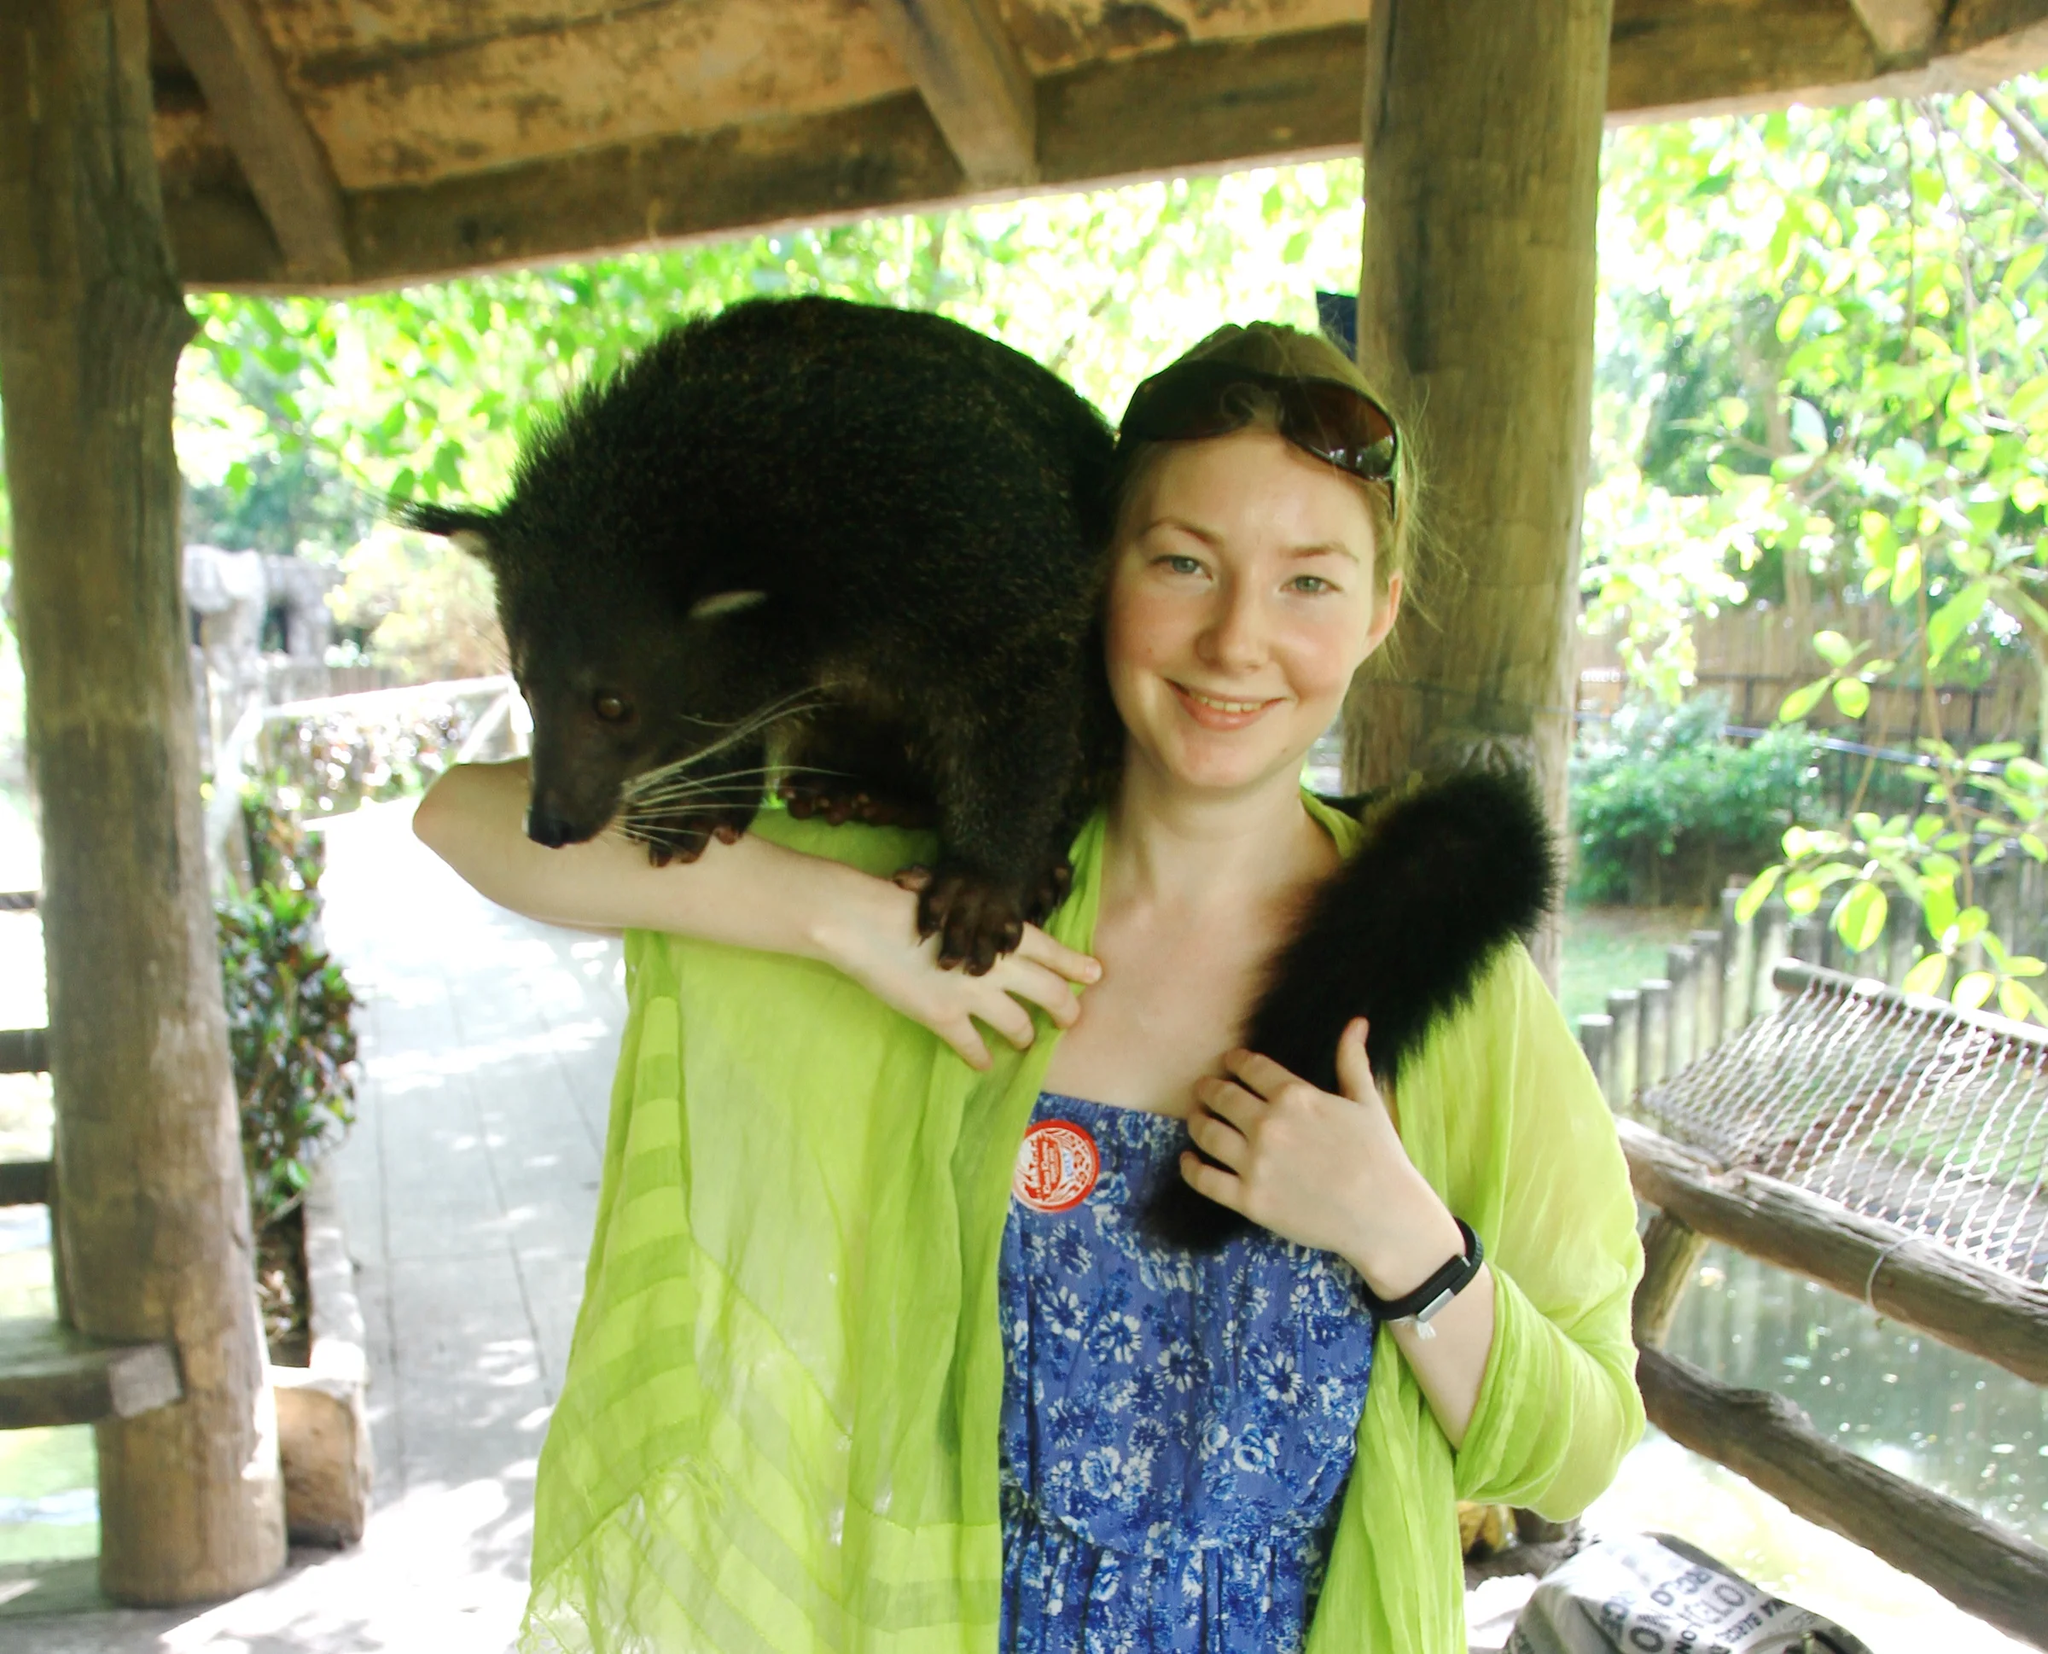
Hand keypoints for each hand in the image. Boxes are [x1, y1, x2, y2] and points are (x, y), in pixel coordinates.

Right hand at [816, 869, 1099, 1068]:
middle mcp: (996, 965)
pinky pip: (973, 1047)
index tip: (1095, 974)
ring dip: (1026, 1036)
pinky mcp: (943, 1017)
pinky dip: (981, 1058)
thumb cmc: (906, 902)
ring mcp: (971, 994)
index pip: (1051, 951)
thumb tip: (995, 937)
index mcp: (999, 931)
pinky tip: (984, 1064)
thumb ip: (981, 925)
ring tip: (1026, 1041)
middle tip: (1070, 1020)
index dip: (1075, 964)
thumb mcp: (956, 904)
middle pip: (1050, 992)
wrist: (865, 922)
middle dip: (1066, 1009)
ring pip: (1017, 1025)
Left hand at [1181, 1018, 1461, 1291]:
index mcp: (1295, 1096)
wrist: (1383, 1216)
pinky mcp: (1249, 1200)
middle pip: (1220, 1095)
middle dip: (1209, 1088)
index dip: (1235, 1061)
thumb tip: (1357, 1022)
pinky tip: (1190, 1159)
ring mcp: (1255, 1163)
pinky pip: (1203, 1179)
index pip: (1248, 1067)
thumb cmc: (1379, 1156)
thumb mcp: (1367, 1102)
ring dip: (1197, 1121)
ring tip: (1198, 1119)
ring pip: (1205, 1132)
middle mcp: (1268, 1125)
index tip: (1230, 1063)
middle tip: (1205, 1089)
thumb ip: (1352, 1060)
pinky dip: (1190, 1167)